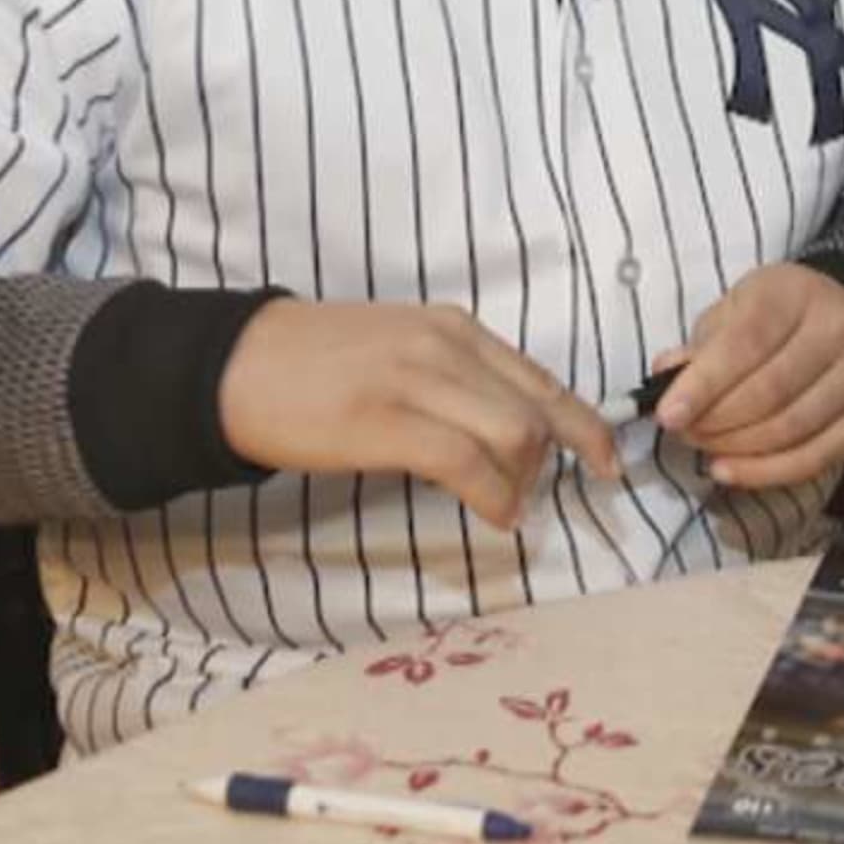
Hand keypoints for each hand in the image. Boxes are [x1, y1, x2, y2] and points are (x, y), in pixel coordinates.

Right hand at [216, 300, 617, 529]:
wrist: (235, 366)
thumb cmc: (315, 365)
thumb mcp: (400, 348)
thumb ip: (456, 376)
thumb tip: (511, 428)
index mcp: (454, 328)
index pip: (541, 378)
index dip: (585, 424)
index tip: (608, 459)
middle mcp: (445, 346)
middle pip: (537, 410)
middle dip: (556, 461)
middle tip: (537, 496)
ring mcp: (417, 381)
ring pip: (513, 436)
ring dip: (523, 484)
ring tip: (507, 506)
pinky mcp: (385, 422)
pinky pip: (466, 463)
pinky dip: (494, 496)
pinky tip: (495, 515)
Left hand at [654, 263, 843, 488]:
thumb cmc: (782, 315)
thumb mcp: (740, 308)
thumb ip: (704, 342)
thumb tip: (666, 375)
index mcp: (795, 293)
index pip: (747, 342)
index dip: (704, 383)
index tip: (667, 415)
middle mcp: (838, 329)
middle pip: (770, 392)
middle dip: (716, 422)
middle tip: (684, 434)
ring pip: (793, 429)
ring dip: (738, 450)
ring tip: (706, 451)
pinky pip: (818, 457)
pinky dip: (767, 473)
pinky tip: (731, 472)